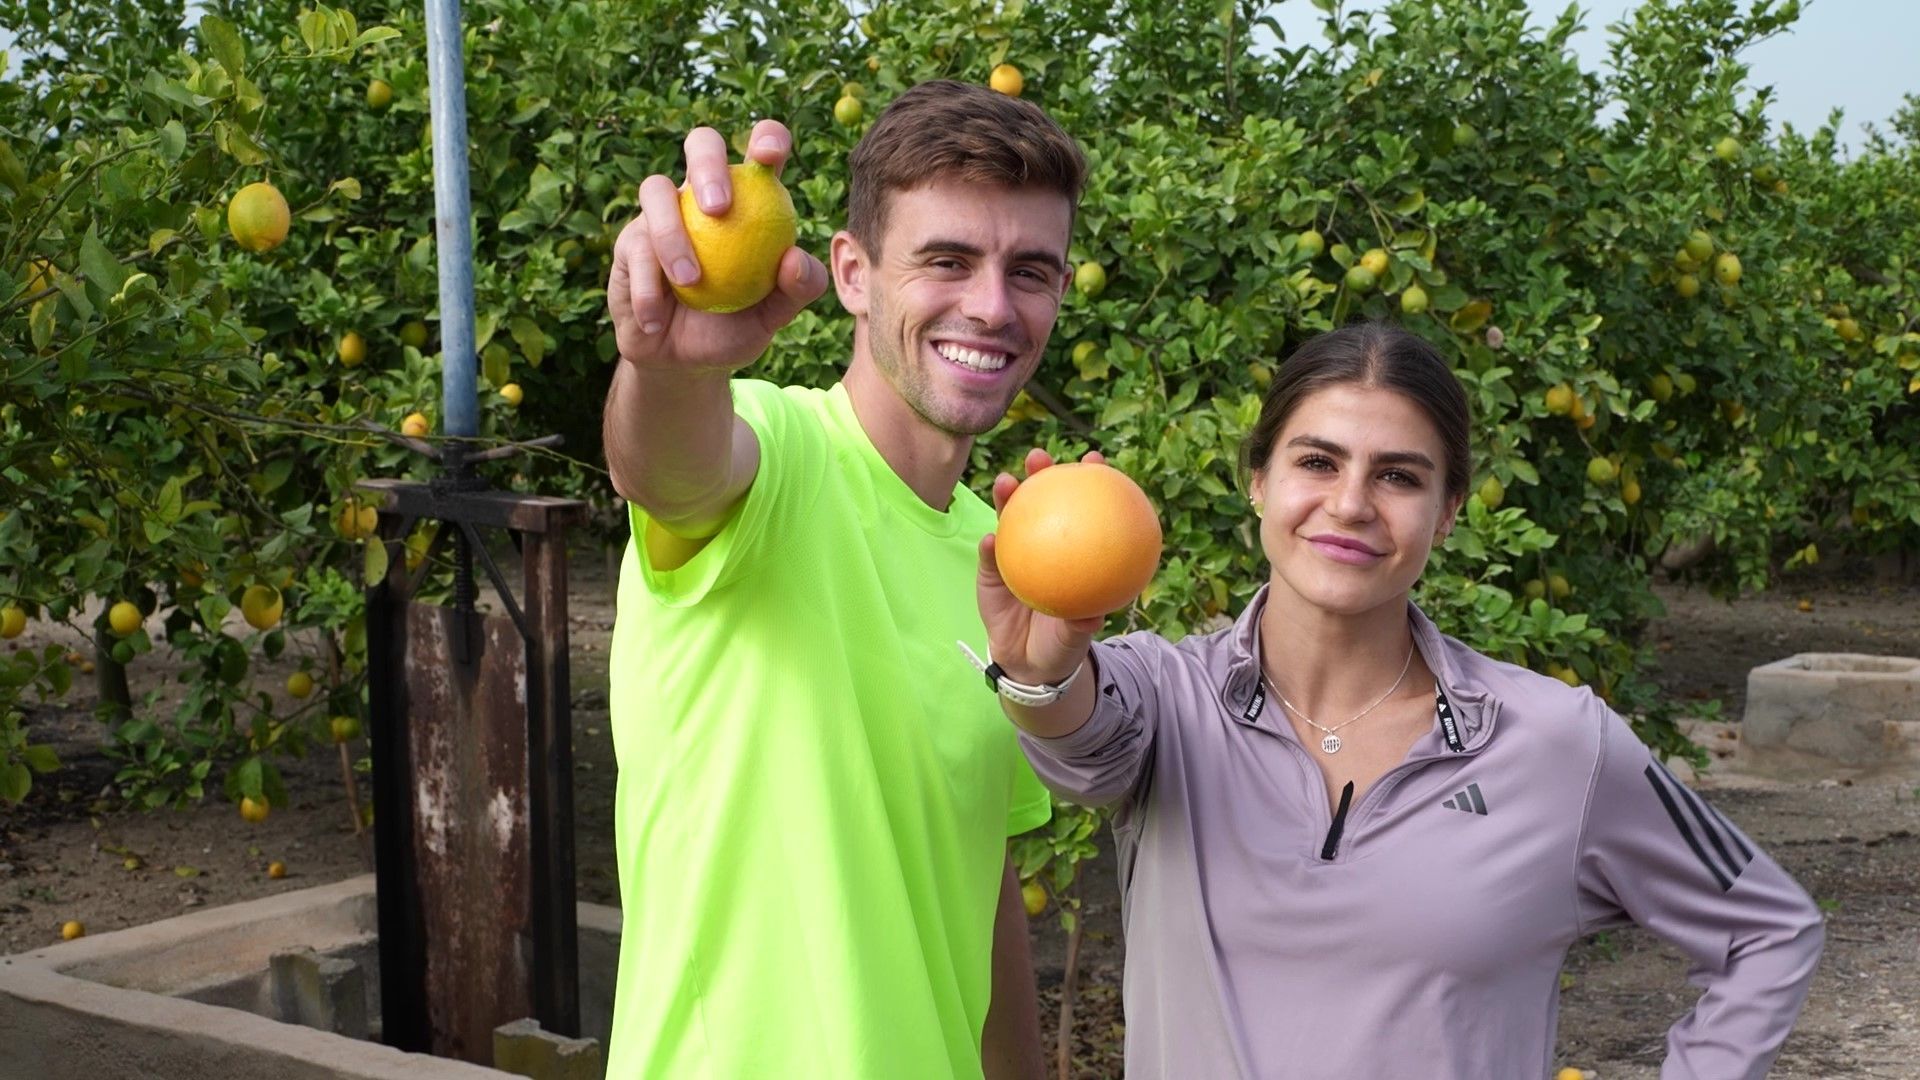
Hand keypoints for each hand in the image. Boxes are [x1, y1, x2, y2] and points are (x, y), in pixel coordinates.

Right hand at [607, 119, 829, 373]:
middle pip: (701, 144)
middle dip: (708, 163)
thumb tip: (796, 257)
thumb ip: (798, 287)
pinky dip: (649, 287)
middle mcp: (701, 195)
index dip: (768, 138)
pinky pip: (635, 248)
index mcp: (749, 199)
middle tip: (719, 207)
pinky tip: (656, 318)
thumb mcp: (774, 315)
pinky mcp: (629, 242)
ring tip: (690, 282)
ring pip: (656, 191)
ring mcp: (661, 214)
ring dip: (672, 235)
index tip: (769, 154)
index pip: (761, 154)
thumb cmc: (734, 328)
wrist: (684, 361)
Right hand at [976, 447, 1109, 684]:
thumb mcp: (1075, 637)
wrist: (1029, 662)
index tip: (1095, 460)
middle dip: (1039, 473)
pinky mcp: (989, 571)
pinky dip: (988, 547)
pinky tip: (989, 540)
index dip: (1089, 480)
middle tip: (1039, 457)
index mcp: (1071, 549)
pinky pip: (988, 557)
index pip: (1081, 508)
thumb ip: (1081, 624)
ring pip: (1009, 518)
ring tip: (1006, 482)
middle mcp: (1042, 543)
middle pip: (1041, 500)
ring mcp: (1014, 554)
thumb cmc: (1061, 643)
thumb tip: (1096, 615)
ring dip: (1006, 497)